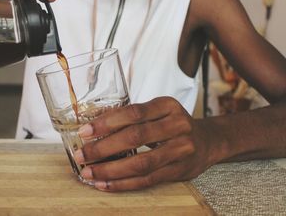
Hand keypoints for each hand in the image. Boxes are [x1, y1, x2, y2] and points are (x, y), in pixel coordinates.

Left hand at [74, 97, 216, 190]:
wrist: (207, 141)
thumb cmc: (172, 123)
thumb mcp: (157, 110)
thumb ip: (130, 115)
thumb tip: (92, 124)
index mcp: (167, 105)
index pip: (134, 113)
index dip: (107, 122)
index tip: (85, 131)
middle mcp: (177, 125)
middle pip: (135, 137)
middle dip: (103, 148)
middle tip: (82, 155)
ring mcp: (181, 150)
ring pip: (141, 163)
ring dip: (111, 170)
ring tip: (89, 173)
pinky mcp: (179, 171)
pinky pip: (147, 180)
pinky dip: (123, 183)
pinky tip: (105, 184)